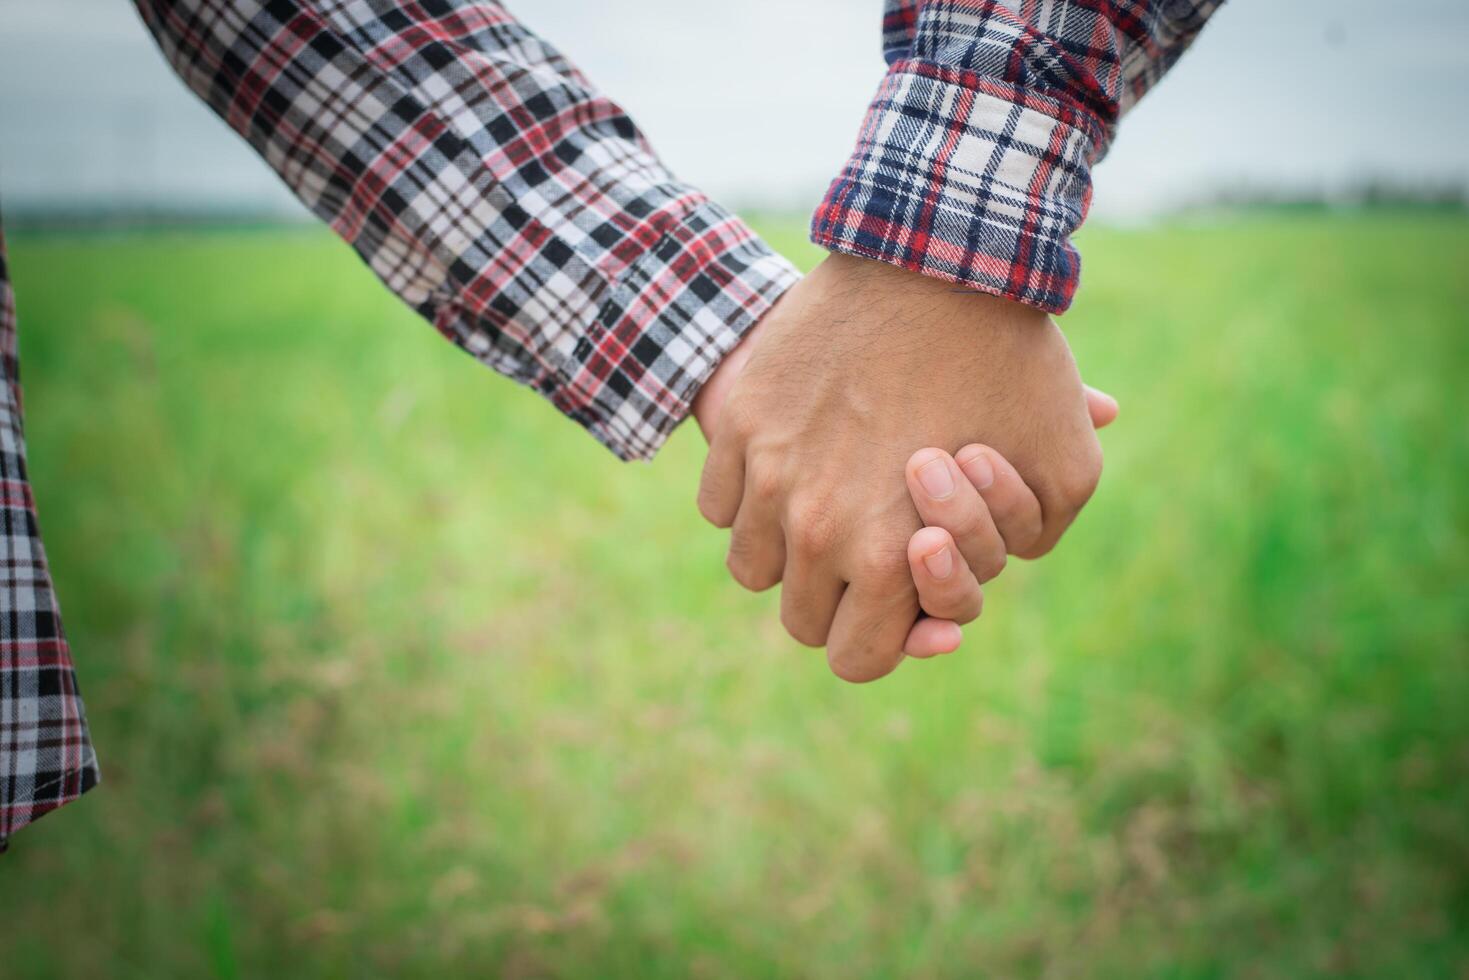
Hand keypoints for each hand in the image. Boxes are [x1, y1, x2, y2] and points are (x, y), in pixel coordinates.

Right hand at [693, 252, 1106, 681]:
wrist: (938, 255)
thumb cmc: (1011, 362)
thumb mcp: (1066, 466)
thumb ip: (1035, 535)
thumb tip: (1010, 565)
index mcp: (886, 554)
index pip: (856, 658)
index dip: (881, 645)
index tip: (897, 606)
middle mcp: (813, 527)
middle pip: (798, 618)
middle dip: (835, 602)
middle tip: (868, 554)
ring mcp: (764, 474)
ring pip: (750, 564)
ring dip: (787, 552)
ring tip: (828, 506)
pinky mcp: (739, 423)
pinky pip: (718, 501)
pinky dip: (748, 496)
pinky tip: (792, 464)